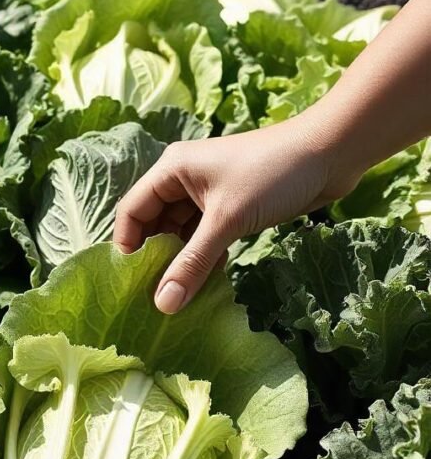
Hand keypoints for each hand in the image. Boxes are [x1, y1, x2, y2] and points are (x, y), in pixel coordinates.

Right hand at [113, 110, 361, 313]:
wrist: (331, 153)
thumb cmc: (272, 174)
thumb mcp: (227, 221)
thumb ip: (192, 264)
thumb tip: (163, 305)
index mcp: (171, 170)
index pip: (131, 212)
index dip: (127, 248)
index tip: (130, 285)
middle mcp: (184, 180)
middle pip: (154, 226)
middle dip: (155, 260)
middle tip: (154, 299)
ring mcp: (208, 194)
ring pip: (181, 235)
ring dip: (181, 264)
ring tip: (177, 299)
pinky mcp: (231, 207)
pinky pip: (205, 238)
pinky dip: (203, 260)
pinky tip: (204, 286)